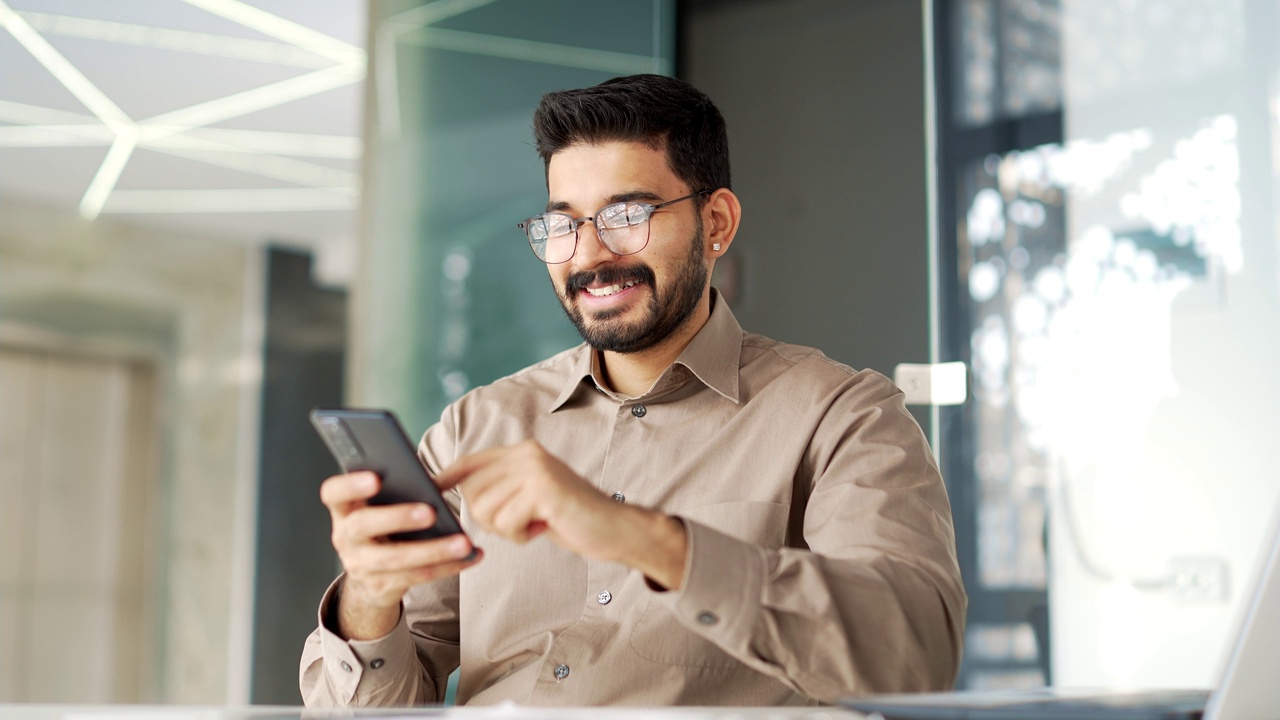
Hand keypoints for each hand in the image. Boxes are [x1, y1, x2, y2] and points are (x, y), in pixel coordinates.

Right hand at [320, 471, 481, 639]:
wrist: (370, 580)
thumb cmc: (383, 528)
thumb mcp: (380, 509)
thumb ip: (396, 492)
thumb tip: (436, 482)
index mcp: (344, 510)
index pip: (333, 493)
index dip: (350, 485)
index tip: (375, 478)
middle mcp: (345, 538)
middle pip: (363, 525)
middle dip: (397, 518)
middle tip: (430, 512)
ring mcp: (360, 565)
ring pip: (396, 558)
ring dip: (434, 550)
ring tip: (463, 542)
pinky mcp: (382, 587)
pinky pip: (417, 576)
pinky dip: (448, 566)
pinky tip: (470, 555)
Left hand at [436, 440, 687, 588]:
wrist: (614, 528)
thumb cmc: (569, 517)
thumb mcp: (530, 495)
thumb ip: (500, 487)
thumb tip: (455, 491)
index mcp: (522, 451)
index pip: (471, 461)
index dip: (446, 477)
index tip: (428, 490)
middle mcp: (526, 453)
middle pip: (474, 493)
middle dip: (489, 519)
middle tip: (522, 522)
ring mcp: (536, 469)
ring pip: (487, 510)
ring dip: (507, 529)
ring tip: (537, 522)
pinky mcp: (544, 490)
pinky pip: (507, 523)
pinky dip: (521, 535)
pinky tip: (544, 527)